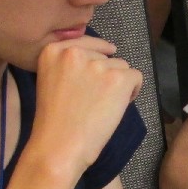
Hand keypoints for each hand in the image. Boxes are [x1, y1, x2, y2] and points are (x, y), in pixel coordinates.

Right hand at [27, 34, 141, 177]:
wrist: (60, 146)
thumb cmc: (54, 123)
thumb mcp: (51, 82)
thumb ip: (69, 66)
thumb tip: (103, 53)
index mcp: (53, 51)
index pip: (84, 42)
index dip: (96, 55)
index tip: (102, 63)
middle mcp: (75, 52)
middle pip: (105, 55)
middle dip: (105, 74)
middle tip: (94, 100)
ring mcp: (98, 64)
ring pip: (121, 66)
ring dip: (118, 84)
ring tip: (102, 107)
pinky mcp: (118, 78)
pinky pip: (136, 77)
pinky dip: (132, 92)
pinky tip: (116, 108)